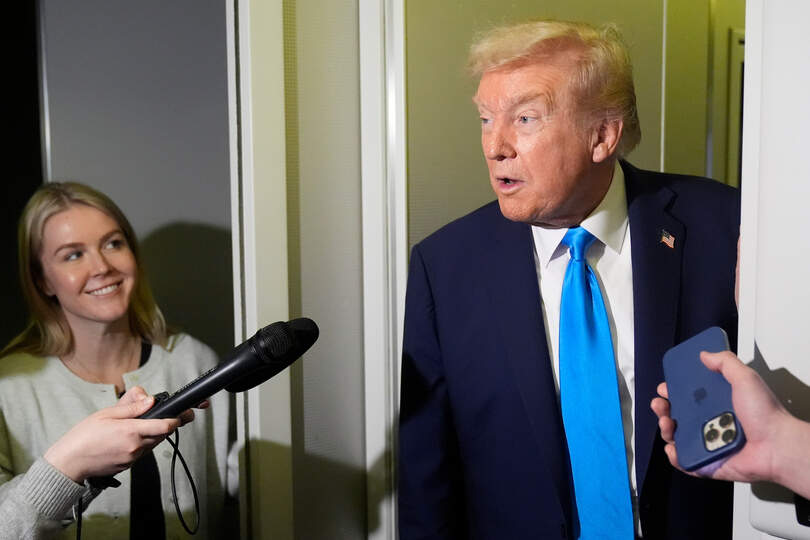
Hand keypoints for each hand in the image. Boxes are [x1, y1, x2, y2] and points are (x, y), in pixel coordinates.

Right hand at [44, 386, 194, 482]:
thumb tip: (150, 400)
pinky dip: (140, 444)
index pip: (165, 426)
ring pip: (152, 444)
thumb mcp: (106, 414)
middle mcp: (136, 446)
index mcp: (132, 431)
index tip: (182, 414)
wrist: (69, 463)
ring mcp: (132, 458)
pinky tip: (126, 439)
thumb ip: (131, 407)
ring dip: (151, 435)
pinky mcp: (127, 466)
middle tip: (165, 416)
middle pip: (161, 435)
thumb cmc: (83, 436)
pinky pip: (141, 453)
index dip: (176, 420)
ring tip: (136, 426)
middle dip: (165, 425)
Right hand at [651, 350, 787, 483]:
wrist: (777, 447)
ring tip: (668, 422)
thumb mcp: (745, 379)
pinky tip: (673, 448)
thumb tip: (705, 354)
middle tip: (660, 404)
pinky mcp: (707, 463)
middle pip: (677, 414)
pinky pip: (685, 461)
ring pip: (676, 436)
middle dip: (662, 408)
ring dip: (665, 429)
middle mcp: (711, 422)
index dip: (673, 391)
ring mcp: (708, 442)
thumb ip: (725, 363)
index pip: (688, 396)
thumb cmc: (766, 415)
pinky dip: (675, 456)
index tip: (666, 387)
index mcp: (718, 403)